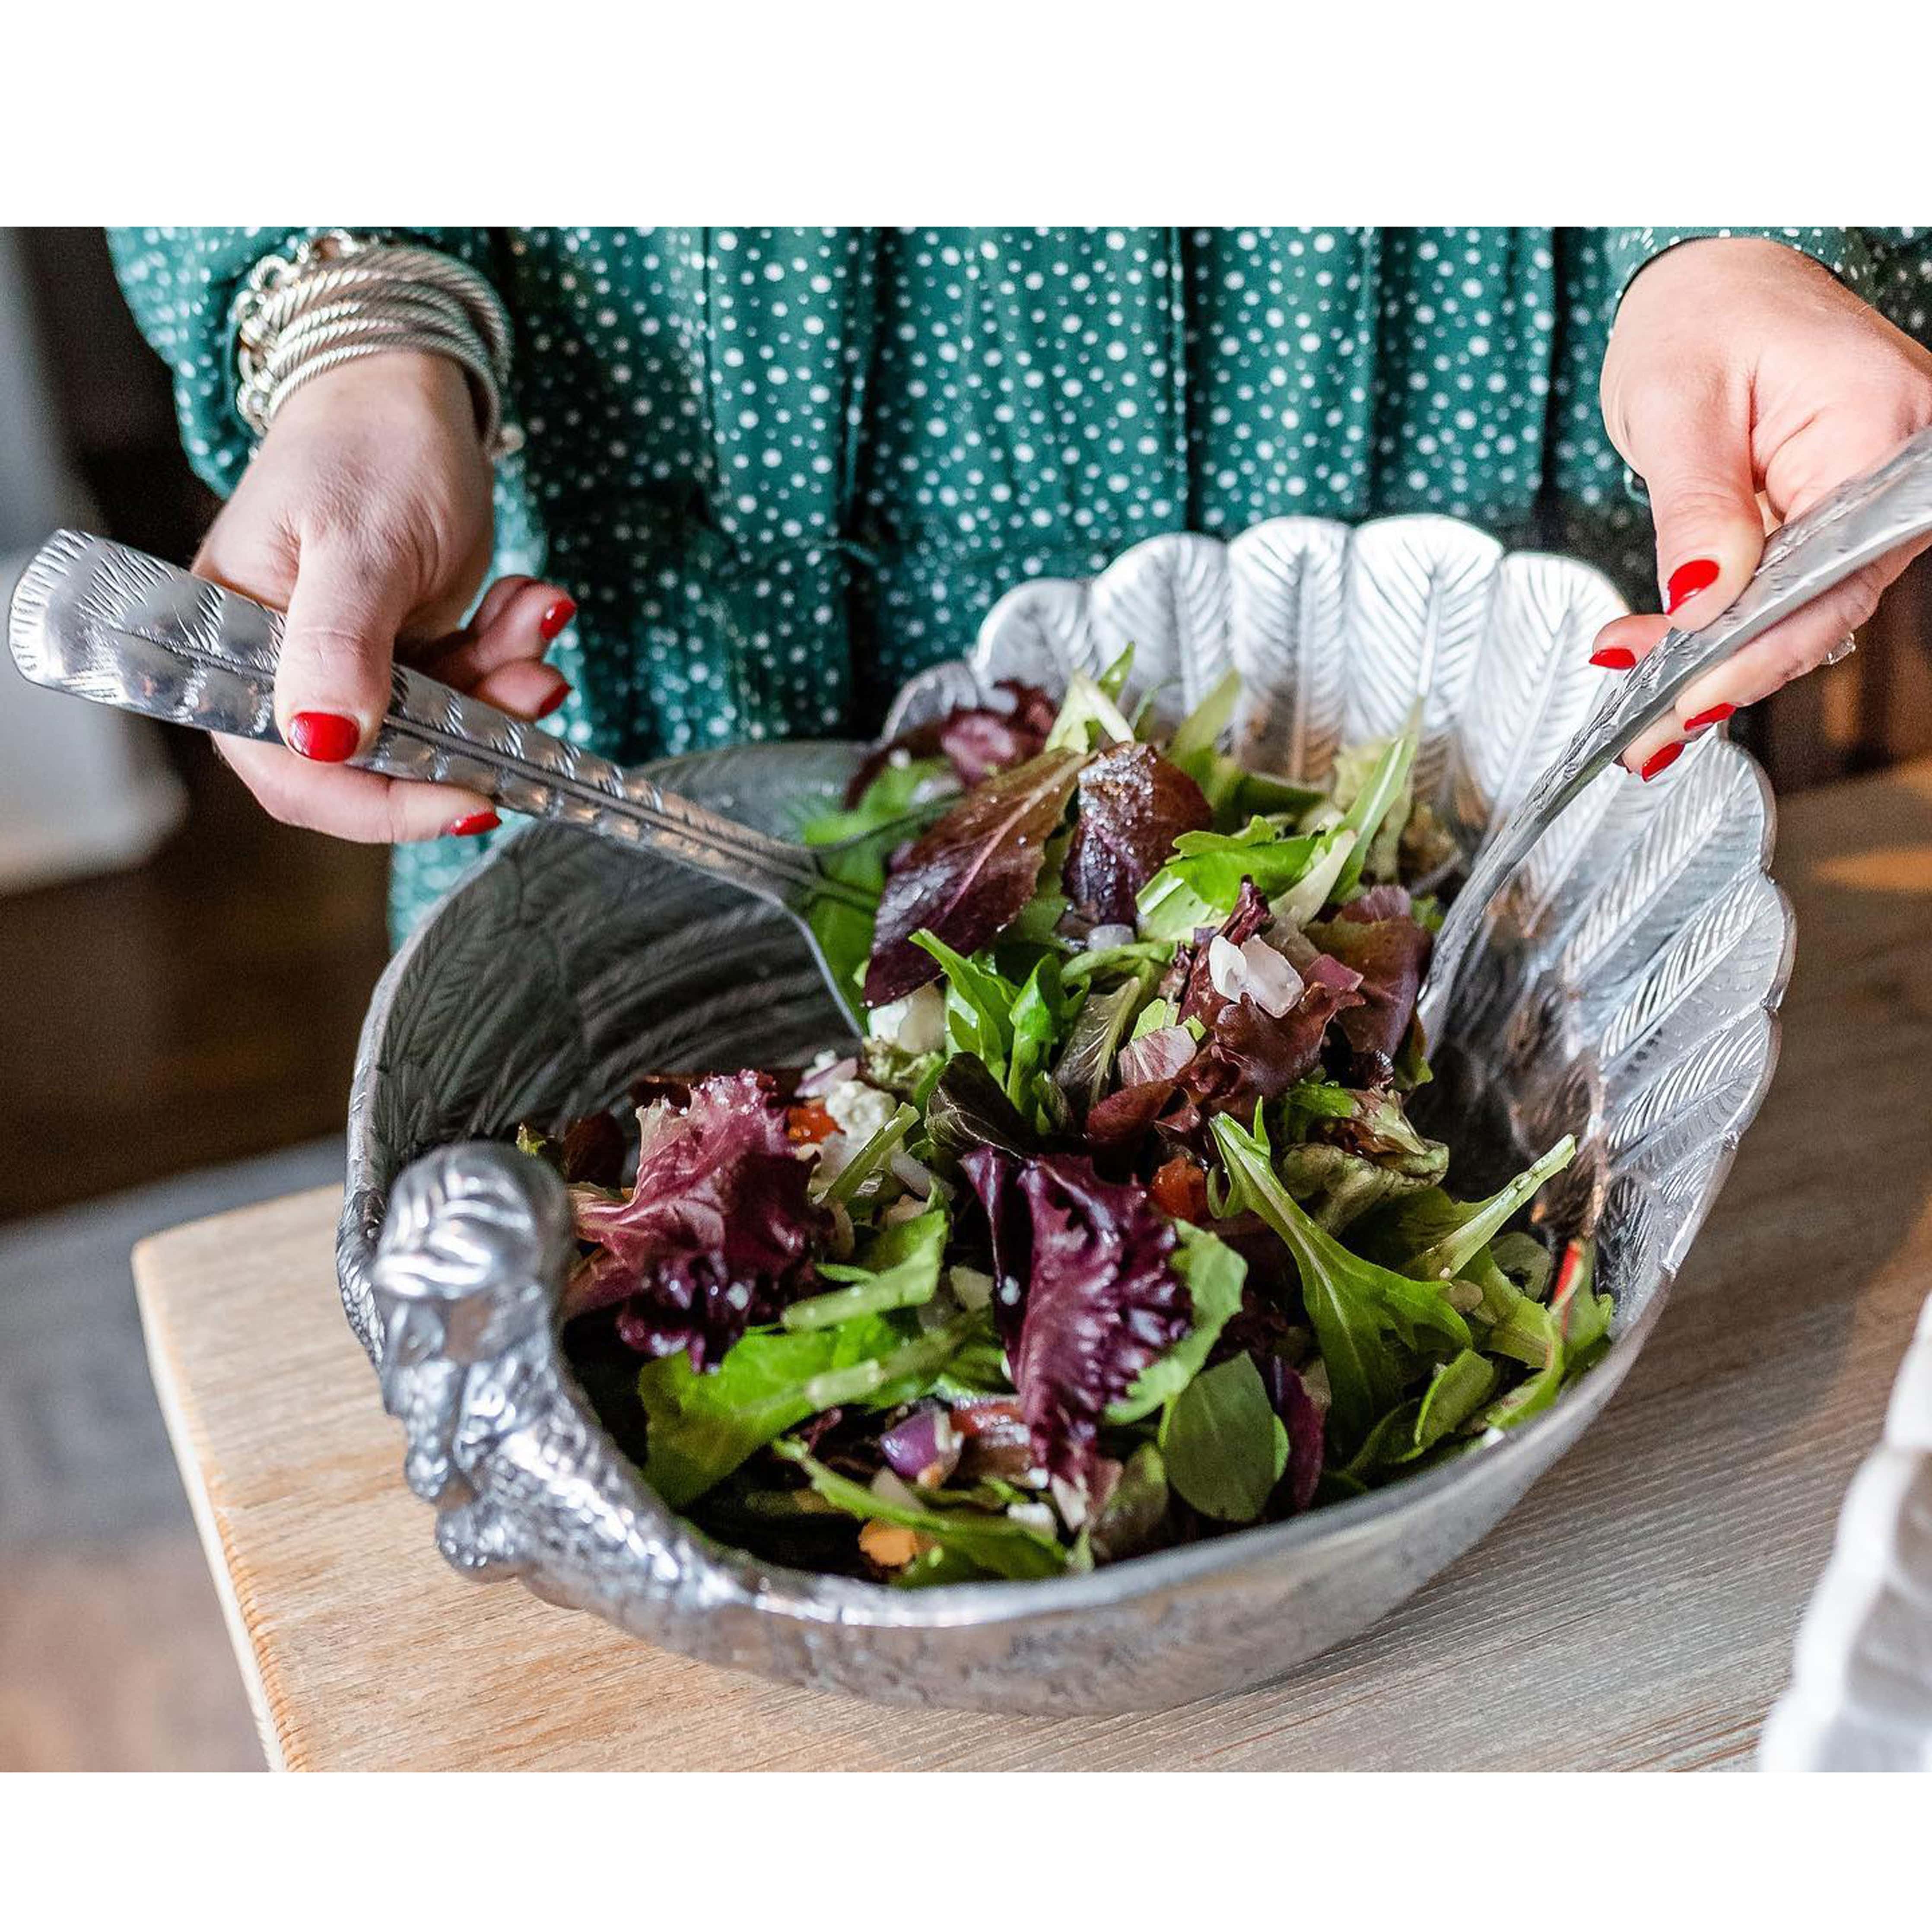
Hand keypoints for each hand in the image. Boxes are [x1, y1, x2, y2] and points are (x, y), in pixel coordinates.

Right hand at [194, 350, 574, 839]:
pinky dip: (510, 657)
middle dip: (469, 733)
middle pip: (381, 765)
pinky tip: (532, 604)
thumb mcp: (358, 542)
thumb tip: (322, 743)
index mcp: (236, 648)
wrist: (407, 386)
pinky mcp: (409, 655)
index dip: (384, 804)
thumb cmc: (366, 444)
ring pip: (442, 731)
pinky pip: (468, 690)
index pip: (295, 773)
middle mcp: (288, 672)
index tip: (474, 800)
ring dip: (504, 687)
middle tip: (535, 683)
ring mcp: (354, 666)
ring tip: (535, 616)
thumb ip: (338, 645)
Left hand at [1594, 237, 1931, 775]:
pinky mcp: (1829, 520)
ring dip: (1717, 663)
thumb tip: (1702, 599)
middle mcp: (1893, 471)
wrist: (1712, 289)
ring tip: (1638, 708)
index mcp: (1881, 428)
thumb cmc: (1701, 316)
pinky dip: (1724, 632)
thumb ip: (1696, 505)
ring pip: (1801, 612)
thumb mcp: (1677, 403)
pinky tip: (1664, 659)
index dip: (1760, 652)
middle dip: (1726, 672)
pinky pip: (1786, 593)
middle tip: (1641, 729)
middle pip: (1821, 607)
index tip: (1690, 697)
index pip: (1832, 577)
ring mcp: (1867, 501)